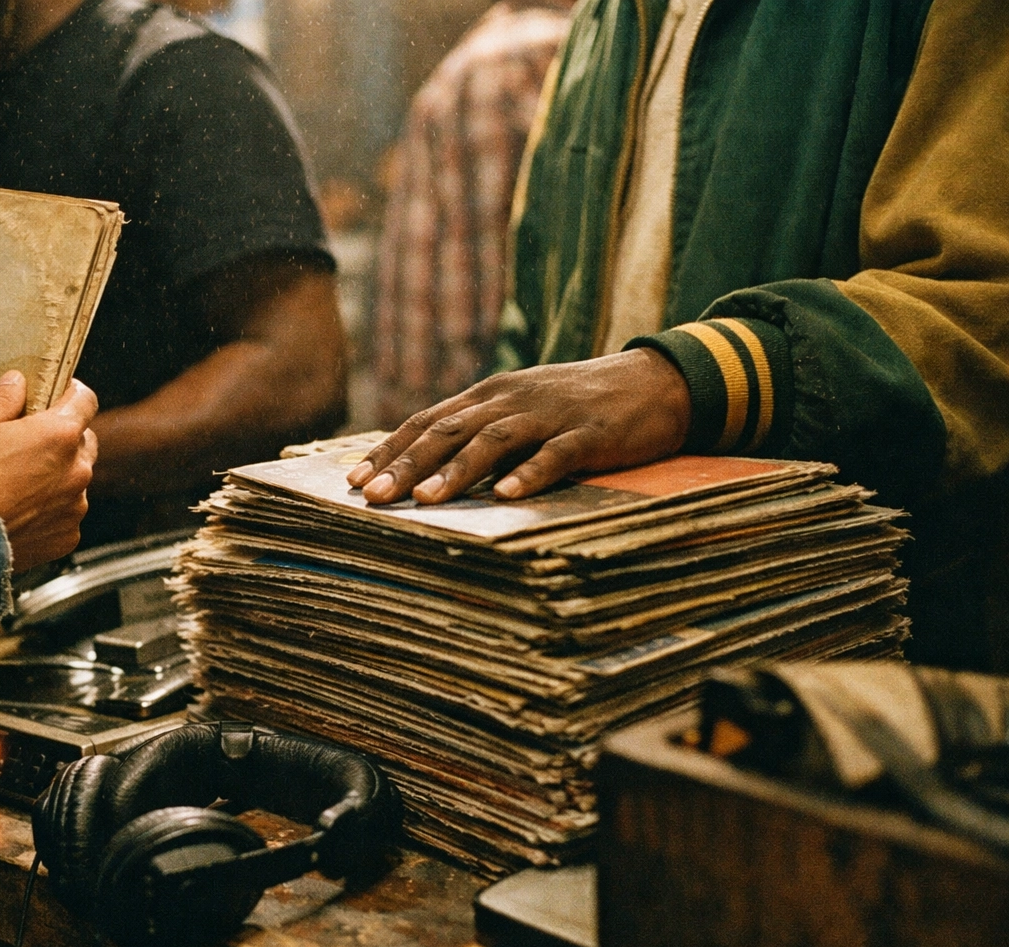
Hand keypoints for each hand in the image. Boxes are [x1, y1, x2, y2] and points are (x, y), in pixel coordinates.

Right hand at [0, 371, 98, 570]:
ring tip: (19, 484)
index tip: (57, 396)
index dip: (71, 394)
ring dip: (57, 477)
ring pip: (75, 481)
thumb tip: (17, 383)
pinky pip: (66, 515)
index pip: (86, 400)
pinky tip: (21, 511)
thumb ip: (3, 398)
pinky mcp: (67, 537)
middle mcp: (77, 470)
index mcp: (60, 434)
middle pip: (84, 442)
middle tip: (29, 444)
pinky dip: (50, 511)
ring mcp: (74, 506)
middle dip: (64, 439)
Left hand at [346, 349, 691, 503]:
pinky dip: (530, 475)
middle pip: (448, 431)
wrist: (654, 383)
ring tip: (424, 501)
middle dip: (406, 465)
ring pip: (493, 441)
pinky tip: (507, 496)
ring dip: (456, 472)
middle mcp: (511, 399)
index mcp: (488, 396)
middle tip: (372, 497)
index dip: (388, 450)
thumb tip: (425, 473)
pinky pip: (555, 455)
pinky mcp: (589, 434)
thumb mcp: (519, 412)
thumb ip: (478, 435)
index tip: (354, 481)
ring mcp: (550, 415)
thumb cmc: (575, 407)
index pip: (425, 421)